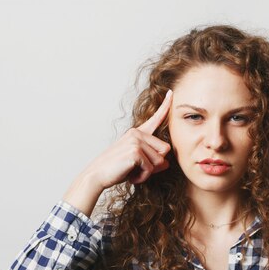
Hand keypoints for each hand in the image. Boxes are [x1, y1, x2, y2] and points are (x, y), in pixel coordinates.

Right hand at [62, 90, 172, 215]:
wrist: (97, 175)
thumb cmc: (116, 169)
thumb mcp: (137, 164)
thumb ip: (153, 161)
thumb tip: (167, 162)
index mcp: (137, 133)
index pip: (155, 119)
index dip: (165, 107)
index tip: (171, 92)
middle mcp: (137, 134)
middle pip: (165, 149)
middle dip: (156, 164)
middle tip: (138, 168)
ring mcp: (136, 141)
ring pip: (160, 160)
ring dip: (148, 172)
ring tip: (132, 172)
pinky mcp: (135, 151)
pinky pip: (150, 168)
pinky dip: (142, 177)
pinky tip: (130, 176)